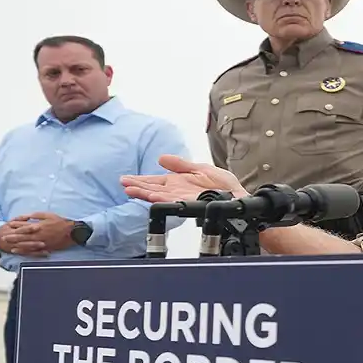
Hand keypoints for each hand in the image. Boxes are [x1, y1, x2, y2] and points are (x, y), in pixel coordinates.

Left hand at [0, 213, 74, 254]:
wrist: (71, 232)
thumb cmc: (60, 222)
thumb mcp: (48, 214)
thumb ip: (35, 215)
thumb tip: (25, 216)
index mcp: (38, 225)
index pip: (24, 226)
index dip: (16, 225)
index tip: (8, 225)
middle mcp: (38, 235)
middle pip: (22, 236)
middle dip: (12, 237)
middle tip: (3, 238)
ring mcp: (41, 242)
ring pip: (25, 244)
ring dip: (16, 245)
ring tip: (7, 245)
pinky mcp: (44, 248)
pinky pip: (32, 250)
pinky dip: (24, 251)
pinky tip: (17, 251)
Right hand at [0, 222, 46, 256]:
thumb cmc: (6, 230)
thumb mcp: (9, 223)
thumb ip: (19, 219)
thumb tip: (28, 216)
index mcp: (13, 230)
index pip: (22, 229)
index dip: (29, 228)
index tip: (37, 226)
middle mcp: (15, 239)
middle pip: (25, 239)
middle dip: (34, 240)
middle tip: (43, 239)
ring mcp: (17, 246)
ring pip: (27, 247)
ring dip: (36, 246)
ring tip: (45, 245)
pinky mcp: (20, 252)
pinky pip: (29, 253)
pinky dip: (37, 254)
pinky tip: (45, 253)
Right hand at [121, 155, 246, 202]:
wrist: (239, 197)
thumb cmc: (224, 186)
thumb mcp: (200, 168)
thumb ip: (181, 164)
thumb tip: (161, 158)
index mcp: (178, 182)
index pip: (155, 181)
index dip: (141, 180)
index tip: (126, 179)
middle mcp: (177, 191)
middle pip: (153, 189)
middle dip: (137, 186)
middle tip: (123, 184)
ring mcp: (182, 199)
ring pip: (159, 197)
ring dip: (144, 194)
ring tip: (130, 190)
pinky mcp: (190, 205)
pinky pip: (173, 202)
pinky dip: (161, 200)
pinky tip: (152, 197)